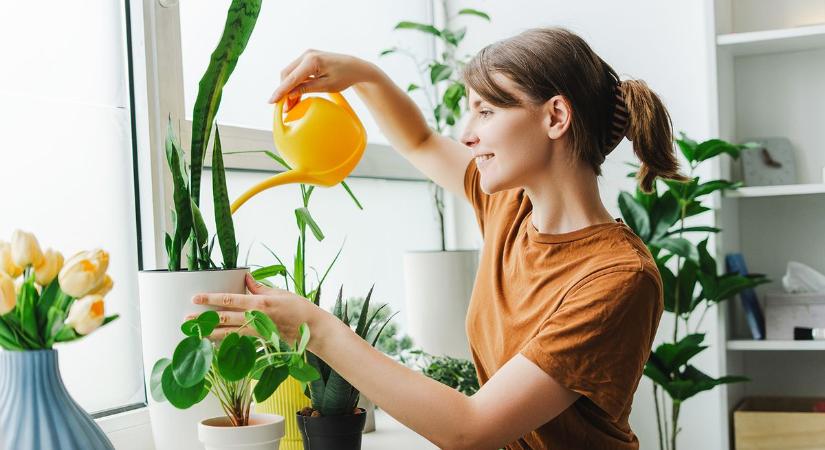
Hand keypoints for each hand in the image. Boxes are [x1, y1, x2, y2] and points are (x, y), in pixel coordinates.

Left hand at [189, 273, 321, 344]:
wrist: (311, 328)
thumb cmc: (298, 307)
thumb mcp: (278, 292)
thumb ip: (259, 287)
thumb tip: (245, 278)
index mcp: (259, 303)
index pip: (230, 300)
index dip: (211, 299)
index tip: (196, 298)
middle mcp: (256, 318)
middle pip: (224, 318)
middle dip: (204, 319)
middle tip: (186, 319)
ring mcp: (257, 331)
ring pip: (228, 333)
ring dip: (210, 333)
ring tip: (194, 333)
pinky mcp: (259, 339)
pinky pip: (238, 339)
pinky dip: (225, 341)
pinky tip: (214, 342)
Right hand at [268, 49, 377, 110]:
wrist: (354, 67)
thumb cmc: (344, 76)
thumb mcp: (327, 86)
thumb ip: (307, 89)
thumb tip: (290, 94)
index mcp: (312, 61)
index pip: (291, 78)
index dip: (280, 91)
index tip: (271, 101)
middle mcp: (307, 55)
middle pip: (287, 74)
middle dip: (284, 91)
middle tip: (285, 108)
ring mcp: (306, 55)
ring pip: (290, 74)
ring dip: (288, 88)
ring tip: (290, 105)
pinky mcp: (308, 59)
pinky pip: (296, 72)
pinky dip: (294, 84)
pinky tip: (295, 96)